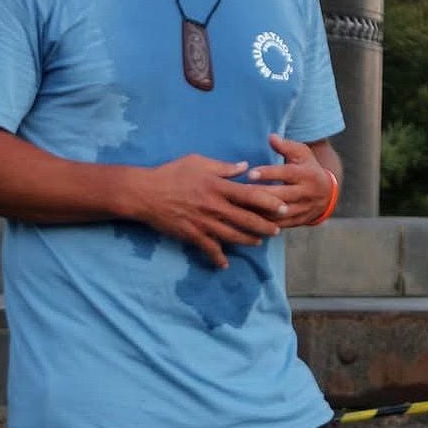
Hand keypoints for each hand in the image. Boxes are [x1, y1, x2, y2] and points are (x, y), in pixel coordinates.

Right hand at [129, 154, 287, 268]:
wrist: (143, 193)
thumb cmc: (171, 173)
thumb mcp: (198, 162)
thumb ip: (224, 167)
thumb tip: (245, 167)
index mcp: (218, 187)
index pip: (251, 196)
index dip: (270, 202)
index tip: (283, 207)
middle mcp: (214, 206)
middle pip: (247, 219)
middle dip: (265, 226)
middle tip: (277, 230)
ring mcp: (204, 222)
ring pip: (233, 236)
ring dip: (249, 240)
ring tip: (259, 242)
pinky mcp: (192, 234)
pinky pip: (209, 249)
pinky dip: (218, 258)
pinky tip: (224, 264)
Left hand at [247, 134, 336, 228]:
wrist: (328, 194)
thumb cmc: (308, 168)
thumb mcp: (302, 153)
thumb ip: (286, 146)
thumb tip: (271, 137)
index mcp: (307, 174)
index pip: (287, 173)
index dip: (268, 174)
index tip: (249, 174)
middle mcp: (307, 192)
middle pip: (281, 195)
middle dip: (259, 194)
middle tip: (237, 192)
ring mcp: (303, 208)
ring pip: (280, 213)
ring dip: (260, 211)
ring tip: (239, 207)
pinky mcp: (299, 221)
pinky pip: (280, 224)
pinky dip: (264, 223)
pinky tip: (248, 219)